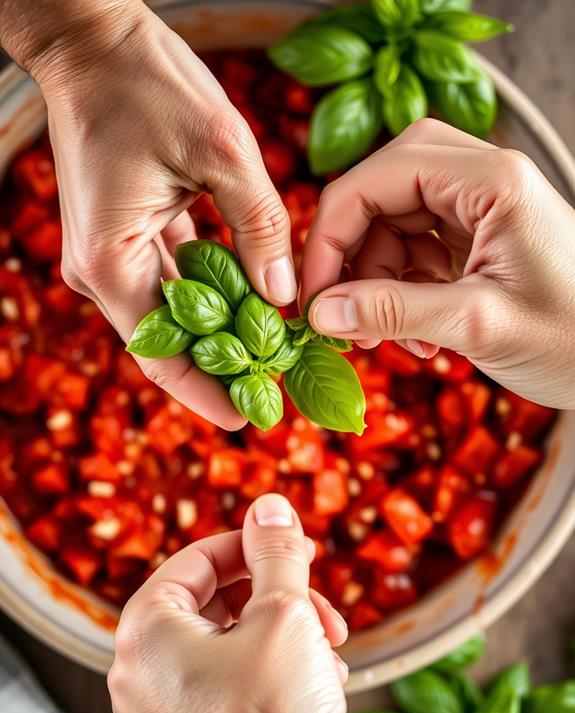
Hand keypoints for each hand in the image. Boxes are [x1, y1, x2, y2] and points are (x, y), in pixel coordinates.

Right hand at [10, 0, 295, 429]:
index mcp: (111, 260)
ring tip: (272, 356)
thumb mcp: (222, 149)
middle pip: (167, 342)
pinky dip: (210, 296)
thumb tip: (284, 296)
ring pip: (172, 314)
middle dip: (221, 368)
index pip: (160, 353)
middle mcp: (102, 268)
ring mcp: (110, 254)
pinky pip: (171, 281)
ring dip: (220, 333)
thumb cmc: (148, 82)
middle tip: (275, 391)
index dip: (206, 392)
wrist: (93, 39)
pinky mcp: (123, 235)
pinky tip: (251, 305)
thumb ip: (260, 226)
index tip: (248, 418)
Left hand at [108, 493, 362, 712]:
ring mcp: (179, 707)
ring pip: (241, 638)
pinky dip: (286, 671)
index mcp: (148, 630)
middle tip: (318, 603)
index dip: (251, 544)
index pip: (197, 558)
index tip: (294, 544)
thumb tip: (270, 506)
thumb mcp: (283, 614)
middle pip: (222, 597)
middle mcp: (152, 668)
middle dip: (281, 594)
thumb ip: (277, 552)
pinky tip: (324, 684)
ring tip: (328, 648)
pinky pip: (247, 679)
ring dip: (292, 632)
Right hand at [302, 119, 574, 408]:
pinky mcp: (482, 234)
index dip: (329, 238)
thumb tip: (320, 313)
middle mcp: (485, 177)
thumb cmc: (572, 340)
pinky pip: (419, 246)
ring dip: (378, 281)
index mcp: (491, 181)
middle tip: (340, 314)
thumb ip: (393, 312)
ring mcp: (484, 204)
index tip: (311, 299)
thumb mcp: (477, 327)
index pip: (375, 180)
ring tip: (388, 340)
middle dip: (353, 255)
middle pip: (382, 190)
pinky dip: (403, 290)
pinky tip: (417, 337)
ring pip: (395, 221)